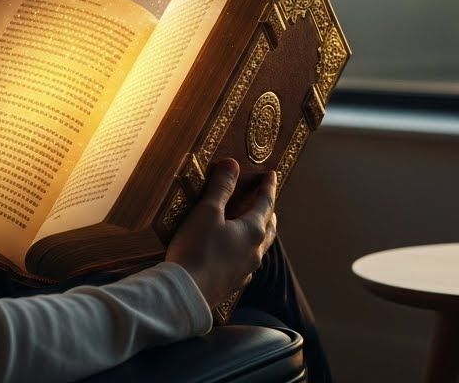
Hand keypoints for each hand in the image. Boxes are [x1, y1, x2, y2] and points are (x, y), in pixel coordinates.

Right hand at [164, 158, 277, 307]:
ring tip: (253, 228)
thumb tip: (233, 164)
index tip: (272, 175)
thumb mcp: (207, 211)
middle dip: (269, 213)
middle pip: (269, 228)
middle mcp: (255, 252)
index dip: (268, 187)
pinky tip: (235, 255)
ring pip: (259, 248)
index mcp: (252, 231)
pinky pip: (245, 264)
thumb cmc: (197, 249)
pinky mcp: (232, 284)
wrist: (186, 293)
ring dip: (259, 234)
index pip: (266, 203)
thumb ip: (221, 187)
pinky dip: (244, 253)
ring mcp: (245, 271)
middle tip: (267, 203)